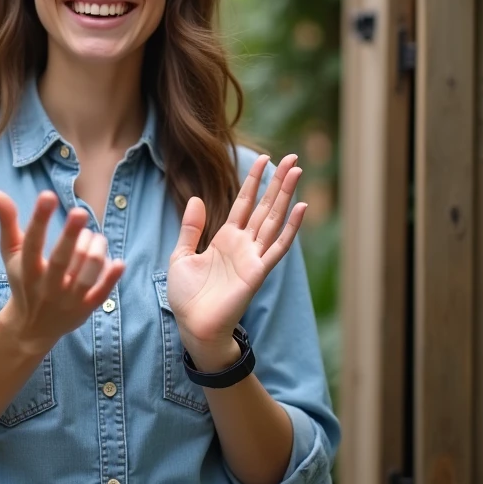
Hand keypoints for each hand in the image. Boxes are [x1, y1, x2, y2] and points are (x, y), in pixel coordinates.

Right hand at [0, 190, 124, 355]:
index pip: (32, 243)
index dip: (39, 219)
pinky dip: (111, 277)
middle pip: (61, 260)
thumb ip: (6, 221)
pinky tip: (119, 261)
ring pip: (86, 274)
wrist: (31, 327)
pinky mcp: (85, 310)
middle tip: (80, 211)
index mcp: (26, 270)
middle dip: (71, 235)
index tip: (47, 195)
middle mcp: (46, 286)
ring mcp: (67, 300)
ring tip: (95, 236)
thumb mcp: (11, 253)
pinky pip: (101, 293)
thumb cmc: (22, 280)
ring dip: (95, 250)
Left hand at [166, 155, 305, 367]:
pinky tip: (301, 207)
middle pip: (265, 206)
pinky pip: (278, 246)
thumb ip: (191, 228)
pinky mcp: (258, 271)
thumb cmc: (187, 296)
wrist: (193, 326)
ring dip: (286, 195)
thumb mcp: (181, 255)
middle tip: (291, 158)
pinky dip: (291, 227)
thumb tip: (196, 198)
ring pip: (274, 219)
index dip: (254, 181)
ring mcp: (253, 256)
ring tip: (297, 171)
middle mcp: (243, 244)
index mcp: (225, 238)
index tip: (264, 159)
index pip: (244, 203)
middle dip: (277, 181)